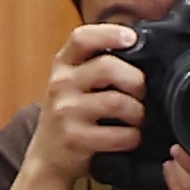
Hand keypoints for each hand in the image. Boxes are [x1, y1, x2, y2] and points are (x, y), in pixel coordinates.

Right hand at [32, 23, 144, 170]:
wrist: (48, 155)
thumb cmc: (70, 113)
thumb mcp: (74, 81)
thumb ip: (97, 63)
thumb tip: (140, 48)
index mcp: (63, 64)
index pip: (82, 38)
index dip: (110, 33)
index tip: (132, 38)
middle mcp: (60, 84)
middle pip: (107, 68)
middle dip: (135, 80)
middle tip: (142, 93)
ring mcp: (65, 112)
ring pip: (117, 102)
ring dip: (138, 112)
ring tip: (138, 118)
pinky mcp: (74, 138)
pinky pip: (118, 135)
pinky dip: (133, 137)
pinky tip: (131, 137)